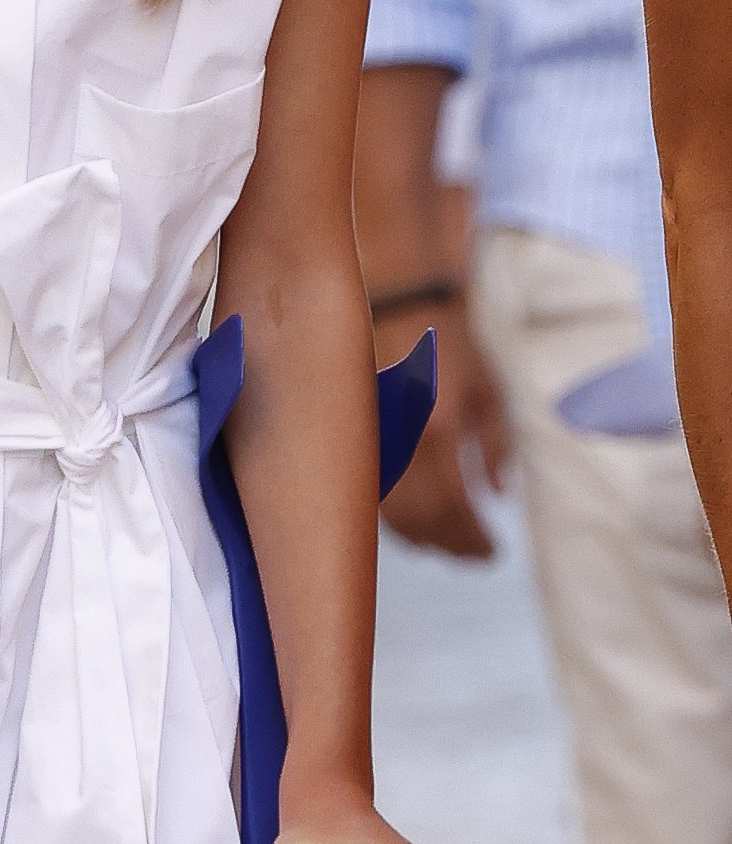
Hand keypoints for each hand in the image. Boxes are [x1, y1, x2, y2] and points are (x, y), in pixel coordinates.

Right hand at [379, 302, 505, 559]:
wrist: (397, 287)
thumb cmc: (450, 330)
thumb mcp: (489, 384)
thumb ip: (494, 444)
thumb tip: (496, 494)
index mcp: (435, 434)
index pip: (450, 512)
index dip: (470, 541)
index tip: (490, 555)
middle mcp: (394, 443)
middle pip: (414, 521)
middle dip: (444, 544)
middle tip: (470, 557)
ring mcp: (365, 437)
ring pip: (383, 507)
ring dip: (414, 532)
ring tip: (442, 543)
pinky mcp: (347, 428)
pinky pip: (367, 483)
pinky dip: (390, 507)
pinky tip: (410, 511)